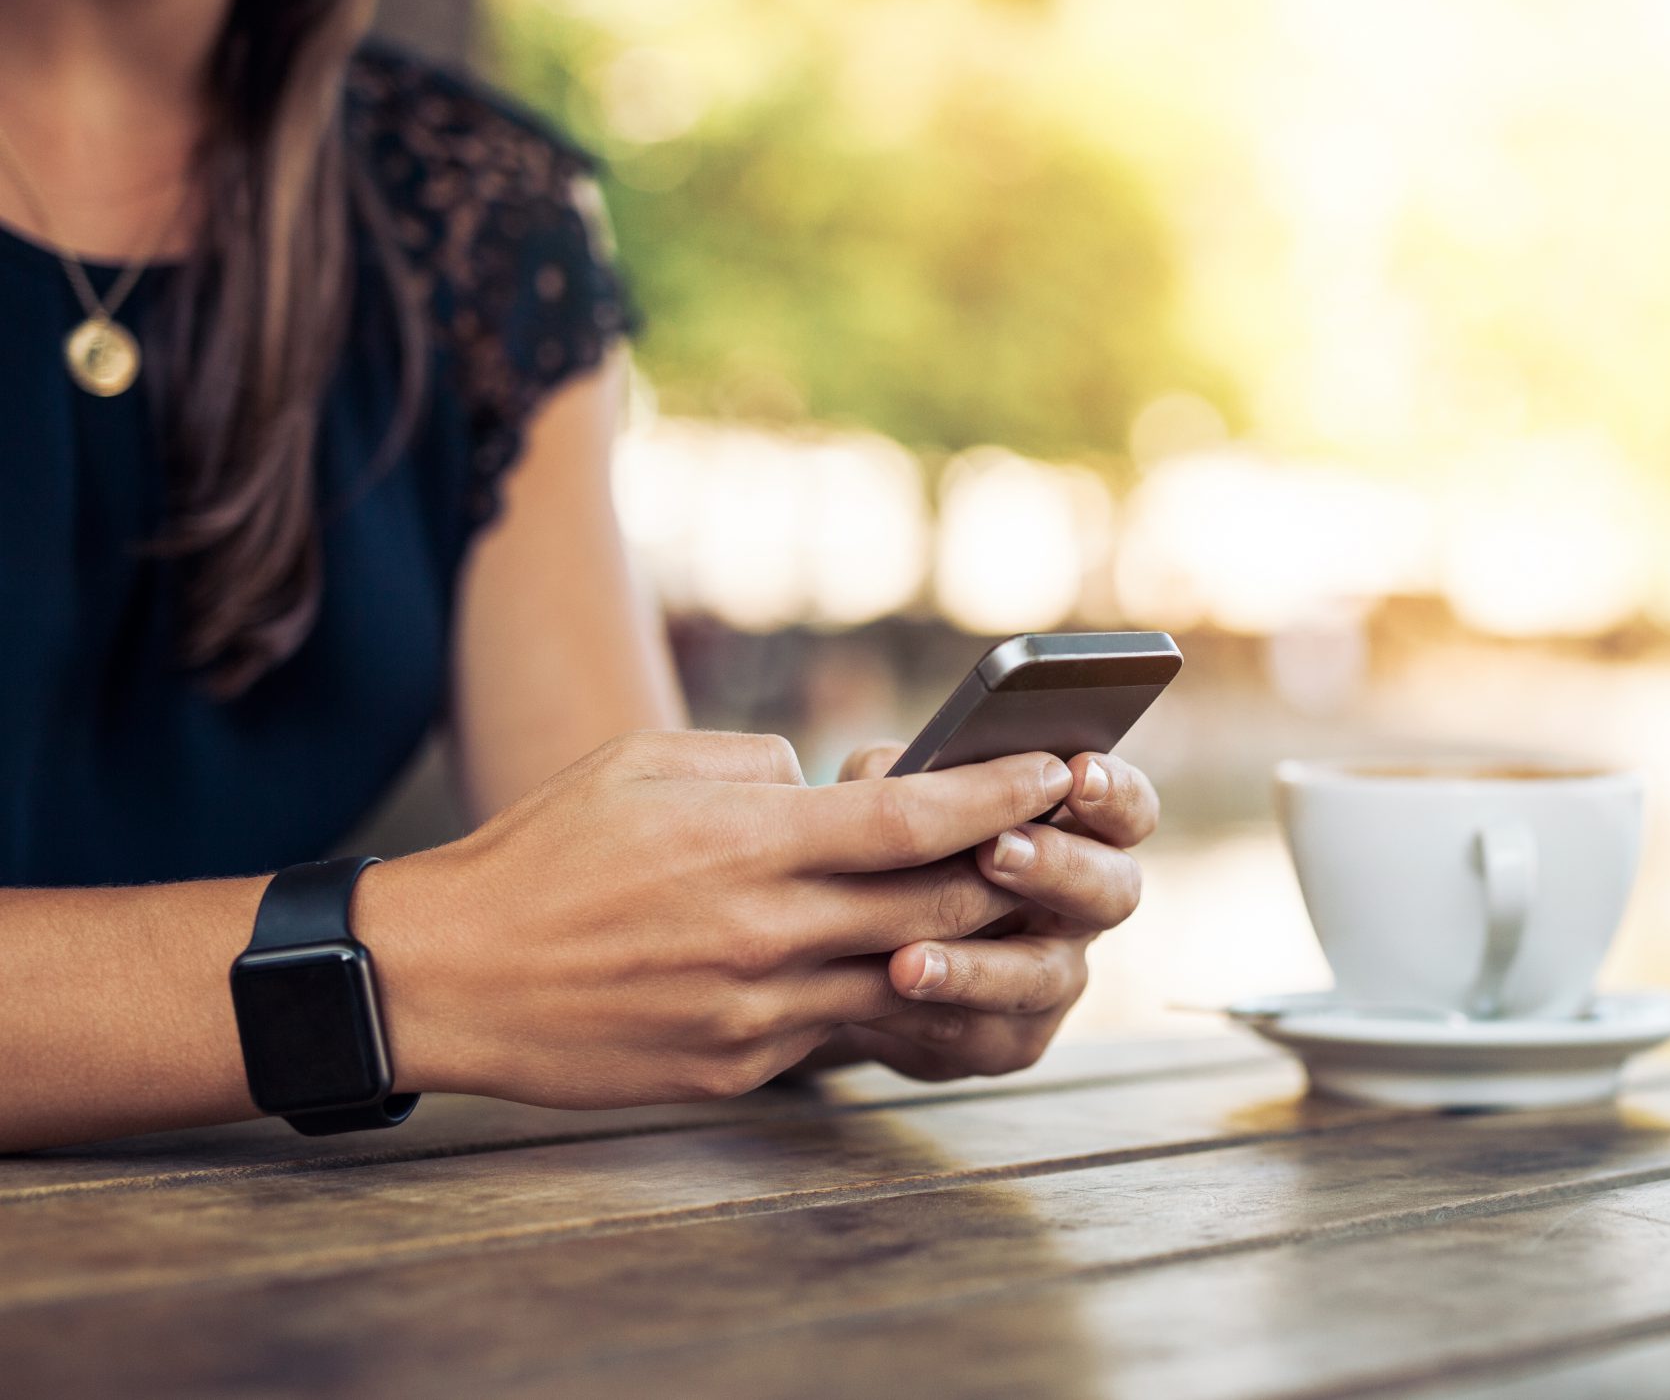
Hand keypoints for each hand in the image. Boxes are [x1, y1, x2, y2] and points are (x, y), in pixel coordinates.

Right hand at [358, 731, 1075, 1106]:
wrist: (447, 977)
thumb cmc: (546, 850)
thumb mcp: (647, 762)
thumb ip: (759, 766)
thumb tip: (831, 785)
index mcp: (750, 842)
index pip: (916, 820)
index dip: (1001, 795)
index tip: (1057, 769)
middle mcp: (766, 932)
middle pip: (937, 907)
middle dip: (1011, 873)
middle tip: (1060, 842)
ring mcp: (755, 1011)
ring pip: (902, 978)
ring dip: (961, 945)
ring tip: (1003, 909)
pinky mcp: (736, 1068)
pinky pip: (835, 1028)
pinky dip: (874, 992)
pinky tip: (898, 966)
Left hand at [796, 743, 1156, 1081]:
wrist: (851, 953)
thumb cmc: (893, 853)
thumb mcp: (891, 795)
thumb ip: (906, 775)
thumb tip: (902, 772)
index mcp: (1078, 836)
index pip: (1130, 812)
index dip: (1114, 794)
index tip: (1077, 773)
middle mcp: (1081, 911)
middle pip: (1114, 892)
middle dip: (1058, 867)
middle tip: (997, 850)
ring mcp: (1053, 981)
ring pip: (1039, 976)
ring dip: (976, 965)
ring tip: (910, 959)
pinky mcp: (1007, 1042)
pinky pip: (979, 1033)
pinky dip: (928, 1010)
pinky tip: (885, 992)